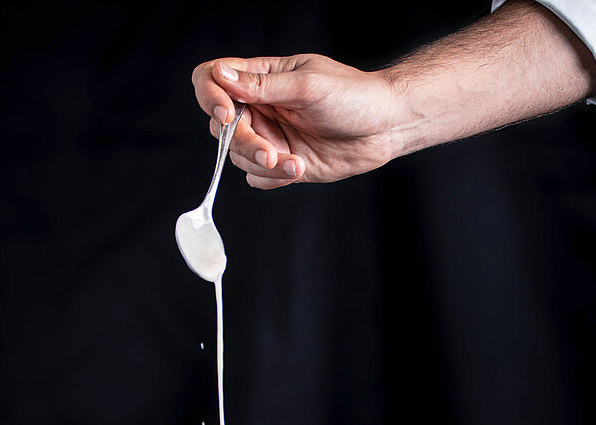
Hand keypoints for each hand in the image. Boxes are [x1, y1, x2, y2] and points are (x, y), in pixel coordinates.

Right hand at [191, 54, 404, 189]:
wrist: (385, 127)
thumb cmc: (354, 96)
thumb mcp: (309, 85)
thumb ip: (263, 85)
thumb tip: (221, 75)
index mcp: (262, 77)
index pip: (211, 79)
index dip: (210, 96)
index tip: (227, 114)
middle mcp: (260, 107)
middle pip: (219, 126)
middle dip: (242, 142)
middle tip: (271, 151)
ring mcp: (270, 136)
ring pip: (237, 156)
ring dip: (262, 164)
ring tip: (295, 162)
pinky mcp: (283, 162)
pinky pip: (257, 177)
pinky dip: (272, 178)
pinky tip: (299, 168)